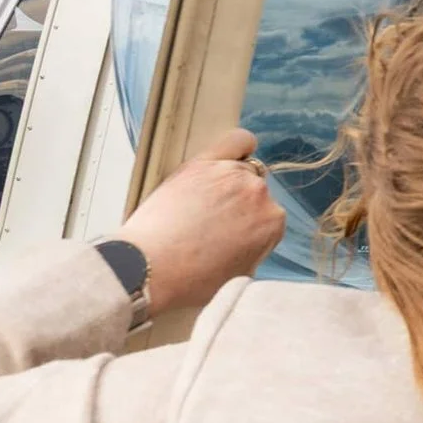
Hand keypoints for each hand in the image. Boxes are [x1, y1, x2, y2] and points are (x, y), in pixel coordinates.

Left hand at [113, 128, 284, 317]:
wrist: (150, 268)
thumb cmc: (190, 280)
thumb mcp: (238, 276)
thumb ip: (254, 249)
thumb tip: (248, 239)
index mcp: (272, 224)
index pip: (267, 218)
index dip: (248, 229)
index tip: (230, 237)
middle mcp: (258, 194)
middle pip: (254, 193)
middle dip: (239, 207)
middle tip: (212, 223)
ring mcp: (232, 174)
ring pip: (241, 170)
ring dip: (228, 184)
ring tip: (201, 203)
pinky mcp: (204, 162)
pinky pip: (236, 142)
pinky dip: (240, 146)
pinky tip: (237, 152)